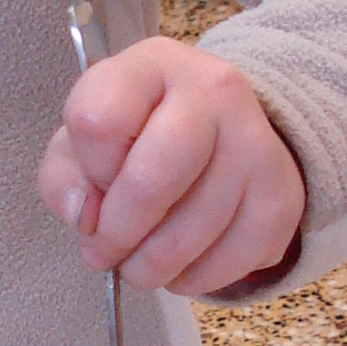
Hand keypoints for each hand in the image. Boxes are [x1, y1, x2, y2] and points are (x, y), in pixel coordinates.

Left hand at [37, 36, 305, 296]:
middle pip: (154, 179)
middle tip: (105, 255)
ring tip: (138, 268)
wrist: (222, 133)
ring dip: (154, 266)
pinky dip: (197, 278)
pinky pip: (234, 257)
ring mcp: (255, 141)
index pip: (98, 123)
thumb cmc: (136, 138)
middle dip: (120, 233)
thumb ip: (65, 178)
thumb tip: (86, 217)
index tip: (96, 185)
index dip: (89, 172)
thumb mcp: (82, 143)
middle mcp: (213, 91)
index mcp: (151, 66)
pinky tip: (181, 269)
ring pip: (195, 227)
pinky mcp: (282, 193)